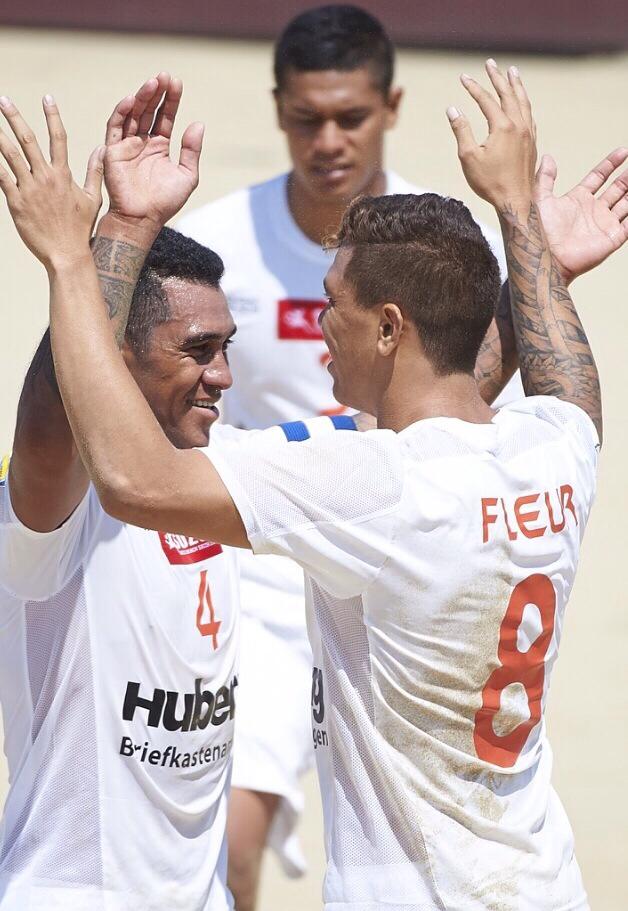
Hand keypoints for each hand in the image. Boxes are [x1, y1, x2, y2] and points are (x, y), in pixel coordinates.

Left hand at [0, 95, 102, 269]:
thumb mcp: (93, 199)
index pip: (59, 138)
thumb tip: (101, 150)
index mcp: (64, 175)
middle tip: (4, 100)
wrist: (67, 254)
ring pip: (11, 155)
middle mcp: (46, 177)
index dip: (53, 116)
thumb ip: (95, 172)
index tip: (47, 98)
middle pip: (28, 140)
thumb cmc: (79, 229)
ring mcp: (30, 189)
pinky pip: (1, 177)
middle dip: (15, 117)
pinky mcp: (16, 202)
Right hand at [102, 74, 203, 230]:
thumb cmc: (165, 202)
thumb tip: (198, 124)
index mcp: (159, 147)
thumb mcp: (187, 176)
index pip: (165, 117)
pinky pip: (115, 127)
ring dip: (142, 97)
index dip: (171, 101)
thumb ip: (192, 151)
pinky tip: (131, 100)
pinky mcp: (113, 151)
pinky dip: (121, 112)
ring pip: (133, 114)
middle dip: (157, 93)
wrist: (143, 219)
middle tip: (165, 77)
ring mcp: (127, 145)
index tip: (177, 83)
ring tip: (153, 83)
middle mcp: (142, 143)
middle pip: (149, 111)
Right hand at [447, 59, 536, 213]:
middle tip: (491, 63)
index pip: (486, 100)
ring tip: (512, 73)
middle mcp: (519, 125)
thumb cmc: (490, 183)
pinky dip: (524, 103)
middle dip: (498, 77)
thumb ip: (461, 130)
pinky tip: (522, 103)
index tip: (463, 77)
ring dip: (516, 86)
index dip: (473, 87)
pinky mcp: (532, 143)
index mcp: (503, 127)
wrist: (515, 202)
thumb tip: (452, 109)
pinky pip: (530, 115)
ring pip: (523, 102)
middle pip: (508, 94)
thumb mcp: (469, 157)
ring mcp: (529, 134)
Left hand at [535, 148, 627, 283]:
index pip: (599, 177)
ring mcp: (603, 225)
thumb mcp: (540, 199)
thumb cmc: (538, 233)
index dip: (610, 164)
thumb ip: (545, 178)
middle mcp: (593, 211)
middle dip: (626, 177)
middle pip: (616, 189)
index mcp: (578, 200)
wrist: (544, 257)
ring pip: (626, 203)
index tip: (622, 151)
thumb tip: (548, 157)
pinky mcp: (611, 239)